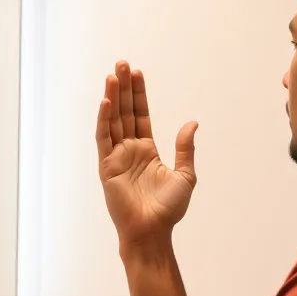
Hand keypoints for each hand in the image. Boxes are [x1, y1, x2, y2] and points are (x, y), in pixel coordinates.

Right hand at [96, 61, 198, 247]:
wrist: (153, 231)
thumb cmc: (168, 209)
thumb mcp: (185, 175)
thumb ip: (185, 148)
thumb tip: (192, 123)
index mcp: (146, 150)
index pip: (140, 115)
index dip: (138, 95)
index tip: (137, 73)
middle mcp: (129, 150)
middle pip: (124, 112)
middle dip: (122, 88)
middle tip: (121, 64)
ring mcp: (116, 157)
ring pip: (112, 121)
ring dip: (112, 97)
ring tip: (112, 75)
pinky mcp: (107, 167)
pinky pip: (104, 139)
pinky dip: (104, 120)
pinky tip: (106, 103)